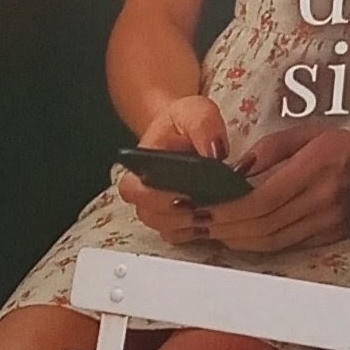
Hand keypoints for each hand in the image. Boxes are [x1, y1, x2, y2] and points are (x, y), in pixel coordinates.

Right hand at [111, 91, 228, 241]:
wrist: (187, 133)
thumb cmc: (184, 124)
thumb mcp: (195, 111)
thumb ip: (203, 125)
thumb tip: (216, 153)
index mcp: (140, 165)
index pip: (132, 189)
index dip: (155, 197)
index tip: (185, 193)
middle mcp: (146, 192)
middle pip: (149, 215)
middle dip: (177, 214)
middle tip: (205, 204)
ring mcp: (161, 210)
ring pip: (167, 229)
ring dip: (191, 224)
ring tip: (215, 210)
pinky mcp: (178, 221)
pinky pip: (183, 237)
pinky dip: (200, 232)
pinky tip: (218, 219)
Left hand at [205, 125, 349, 255]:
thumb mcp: (309, 134)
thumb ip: (271, 150)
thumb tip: (236, 170)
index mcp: (313, 172)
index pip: (261, 201)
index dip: (228, 210)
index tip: (203, 209)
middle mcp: (319, 203)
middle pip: (261, 227)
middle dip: (224, 229)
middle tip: (196, 225)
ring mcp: (326, 223)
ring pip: (272, 242)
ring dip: (237, 240)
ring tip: (211, 233)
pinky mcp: (329, 236)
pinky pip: (286, 246)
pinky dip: (258, 245)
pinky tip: (240, 239)